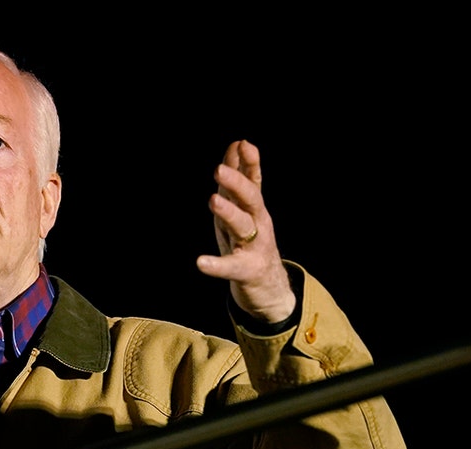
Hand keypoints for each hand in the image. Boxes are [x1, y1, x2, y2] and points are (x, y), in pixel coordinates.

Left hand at [196, 140, 295, 323]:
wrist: (269, 284)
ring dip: (228, 212)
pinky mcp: (245, 270)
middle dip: (236, 183)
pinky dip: (216, 265)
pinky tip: (201, 262)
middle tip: (219, 169)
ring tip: (213, 200)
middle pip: (250, 199)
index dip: (249, 163)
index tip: (242, 144)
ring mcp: (254, 246)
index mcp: (255, 208)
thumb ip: (242, 178)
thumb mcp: (244, 207)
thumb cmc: (251, 240)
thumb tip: (238, 144)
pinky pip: (230, 267)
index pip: (253, 181)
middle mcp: (258, 223)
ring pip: (242, 226)